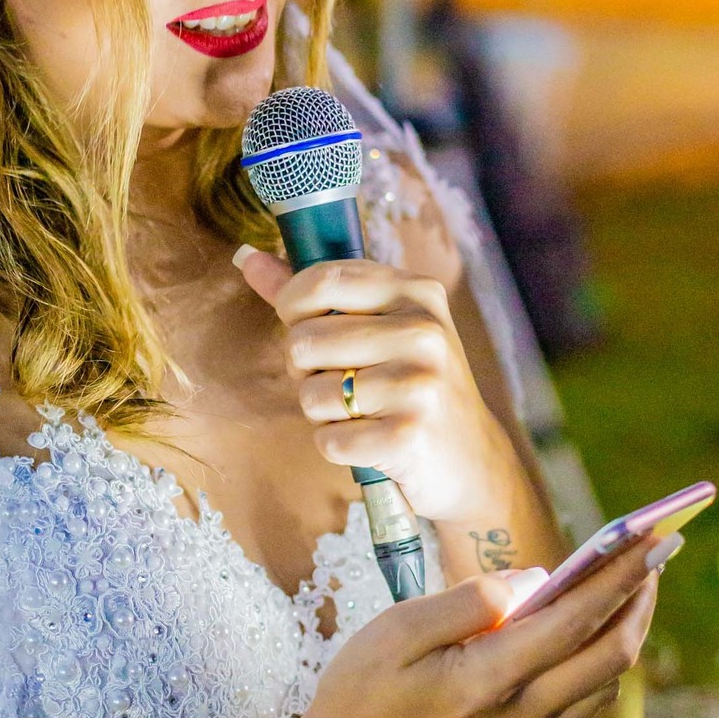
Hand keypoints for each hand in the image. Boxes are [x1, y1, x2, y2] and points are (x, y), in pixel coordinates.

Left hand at [235, 246, 510, 527]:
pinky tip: (370, 442)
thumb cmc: (410, 383)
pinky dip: (338, 447)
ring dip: (322, 412)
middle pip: (305, 340)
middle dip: (306, 369)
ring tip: (360, 411)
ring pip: (311, 394)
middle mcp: (423, 333)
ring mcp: (419, 385)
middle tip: (342, 380)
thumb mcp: (379, 325)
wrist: (471, 460)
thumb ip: (313, 293)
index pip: (322, 279)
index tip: (300, 322)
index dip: (290, 305)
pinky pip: (328, 440)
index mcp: (416, 292)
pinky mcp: (408, 437)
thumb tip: (247, 258)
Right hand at [292, 531, 661, 717]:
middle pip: (608, 659)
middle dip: (639, 604)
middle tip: (656, 562)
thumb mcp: (398, 629)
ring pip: (596, 692)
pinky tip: (568, 651)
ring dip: (619, 642)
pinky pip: (564, 715)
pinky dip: (581, 675)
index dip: (619, 577)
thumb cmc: (357, 695)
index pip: (576, 619)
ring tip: (625, 600)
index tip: (650, 542)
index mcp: (489, 680)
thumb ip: (470, 602)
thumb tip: (533, 581)